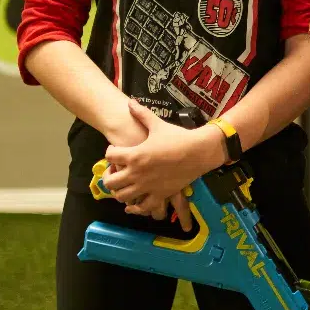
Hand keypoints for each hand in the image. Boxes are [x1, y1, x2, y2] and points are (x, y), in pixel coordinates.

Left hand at [100, 101, 223, 229]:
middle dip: (109, 176)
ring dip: (119, 192)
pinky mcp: (159, 195)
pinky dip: (135, 208)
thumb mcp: (158, 124)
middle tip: (114, 172)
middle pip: (110, 181)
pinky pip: (142, 207)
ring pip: (122, 196)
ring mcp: (148, 186)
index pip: (109, 156)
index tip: (115, 152)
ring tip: (123, 186)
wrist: (200, 151)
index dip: (110, 153)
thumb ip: (141, 114)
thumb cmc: (178, 137)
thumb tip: (130, 102)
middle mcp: (137, 173)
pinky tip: (133, 205)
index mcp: (134, 155)